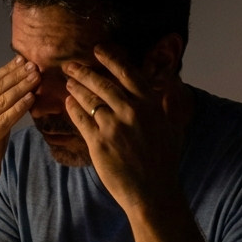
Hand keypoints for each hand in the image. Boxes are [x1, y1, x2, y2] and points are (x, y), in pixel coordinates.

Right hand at [0, 55, 39, 193]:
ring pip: (2, 101)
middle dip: (17, 75)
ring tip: (36, 77)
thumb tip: (20, 91)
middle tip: (34, 64)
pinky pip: (5, 118)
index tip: (23, 59)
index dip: (8, 69)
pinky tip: (31, 98)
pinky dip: (19, 107)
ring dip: (21, 87)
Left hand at [63, 45, 180, 213]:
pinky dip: (73, 109)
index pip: (127, 73)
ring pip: (89, 100)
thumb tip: (173, 89)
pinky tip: (67, 103)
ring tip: (68, 82)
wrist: (152, 192)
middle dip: (84, 72)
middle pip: (103, 84)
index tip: (97, 50)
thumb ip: (170, 106)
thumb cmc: (164, 161)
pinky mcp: (98, 143)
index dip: (110, 59)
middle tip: (70, 65)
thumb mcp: (174, 129)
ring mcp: (114, 127)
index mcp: (150, 105)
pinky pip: (81, 120)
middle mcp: (132, 111)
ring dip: (76, 88)